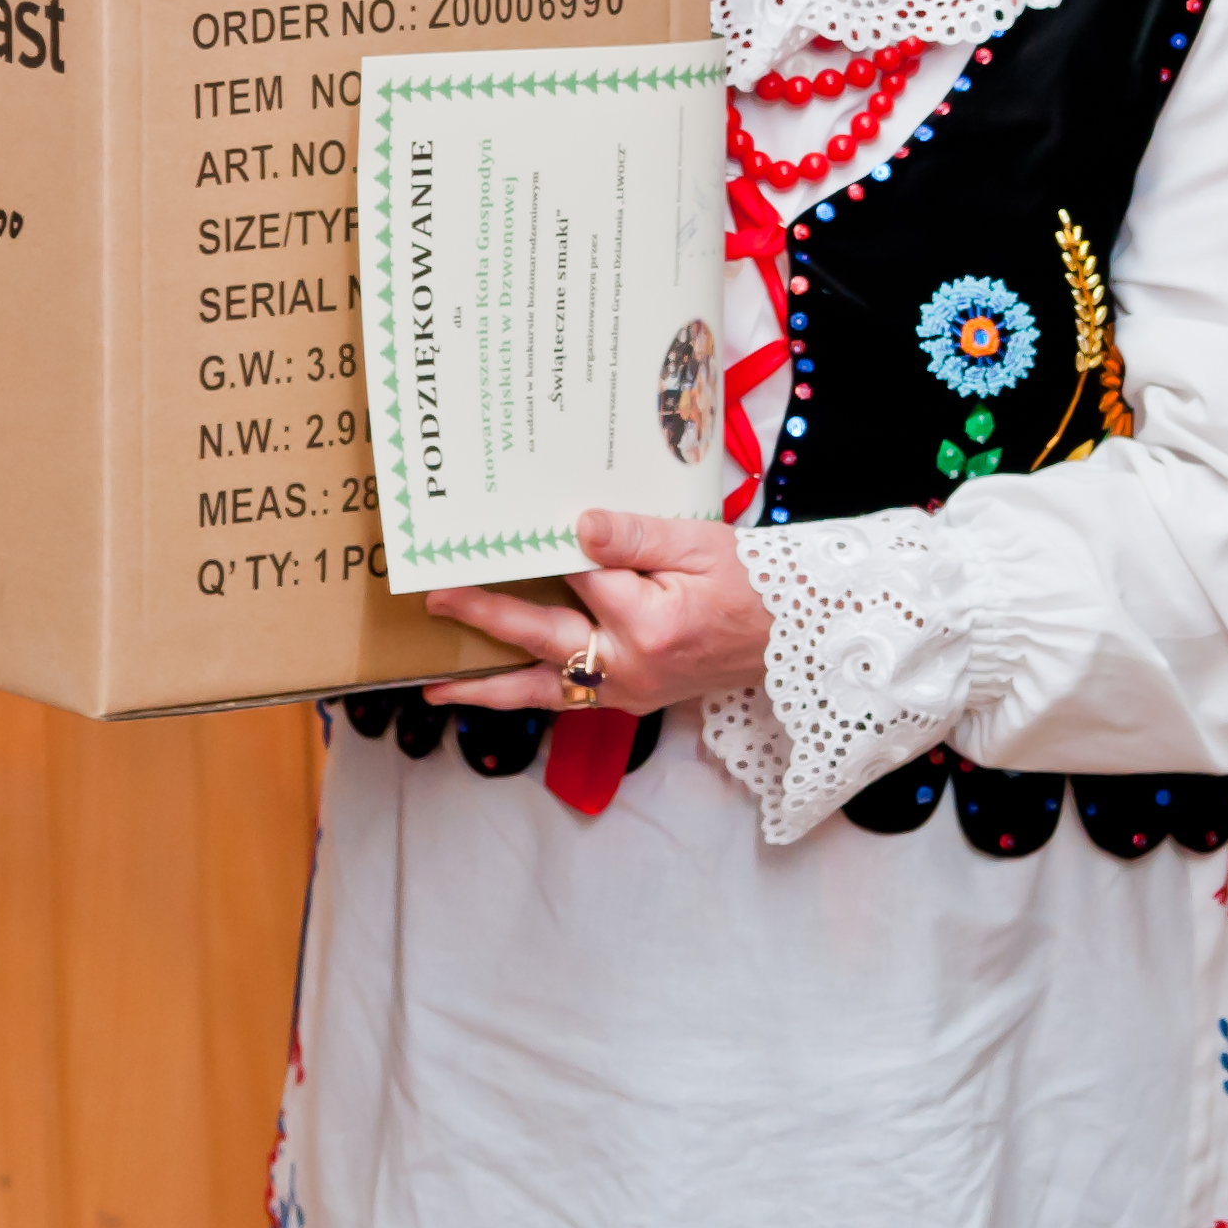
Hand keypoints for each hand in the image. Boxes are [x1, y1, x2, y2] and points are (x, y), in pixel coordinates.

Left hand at [423, 510, 769, 714]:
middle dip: (484, 617)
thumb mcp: (700, 543)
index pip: (577, 575)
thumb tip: (578, 526)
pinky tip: (498, 687)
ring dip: (489, 689)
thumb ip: (635, 535)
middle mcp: (631, 664)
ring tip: (436, 686)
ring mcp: (630, 690)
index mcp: (649, 621)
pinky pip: (569, 699)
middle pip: (541, 638)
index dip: (537, 549)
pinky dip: (530, 694)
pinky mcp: (632, 700)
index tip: (491, 530)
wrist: (793, 634)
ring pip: (545, 689)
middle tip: (434, 599)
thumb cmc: (751, 580)